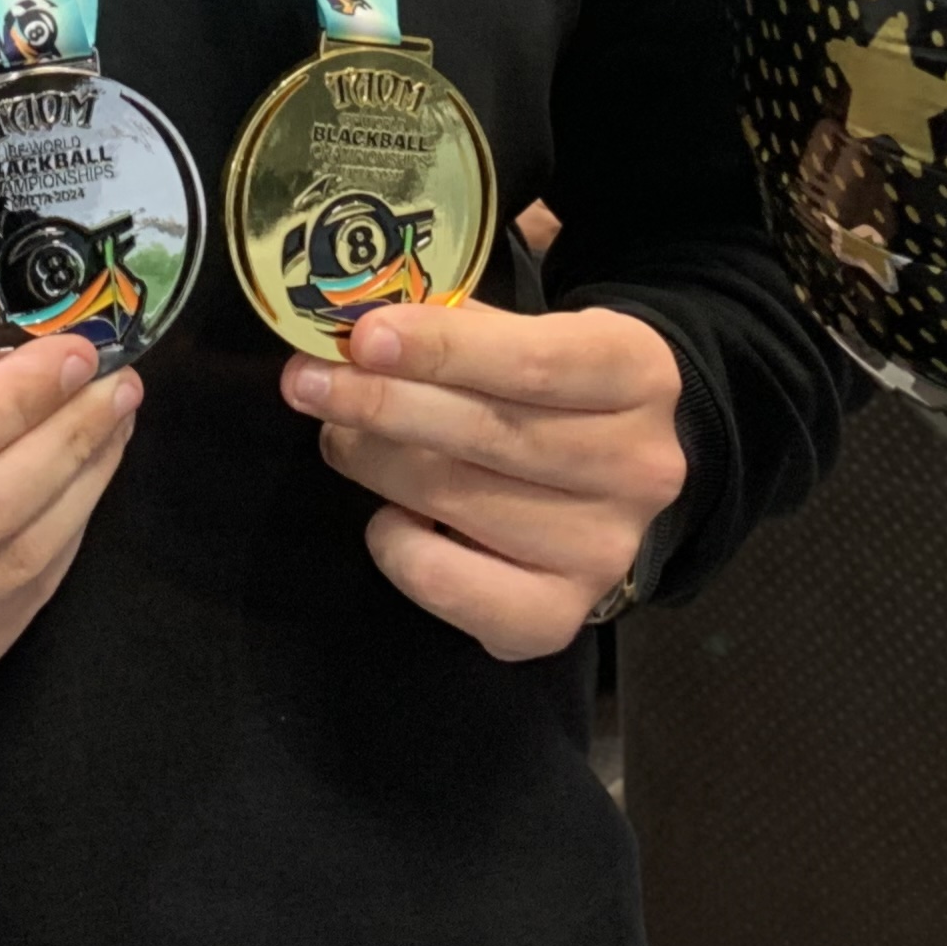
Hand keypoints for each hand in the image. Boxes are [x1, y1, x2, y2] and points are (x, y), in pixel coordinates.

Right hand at [0, 314, 141, 717]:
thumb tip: (39, 352)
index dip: (19, 400)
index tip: (80, 353)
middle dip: (67, 439)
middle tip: (117, 387)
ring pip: (11, 567)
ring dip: (81, 487)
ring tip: (110, 428)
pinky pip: (16, 610)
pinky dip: (61, 542)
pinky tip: (76, 490)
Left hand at [283, 301, 685, 661]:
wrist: (612, 471)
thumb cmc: (551, 386)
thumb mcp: (531, 332)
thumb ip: (459, 329)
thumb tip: (357, 334)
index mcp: (639, 374)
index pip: (534, 361)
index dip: (442, 349)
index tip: (363, 337)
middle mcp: (639, 468)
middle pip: (489, 434)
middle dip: (381, 405)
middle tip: (307, 383)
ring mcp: (604, 550)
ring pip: (458, 502)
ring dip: (375, 464)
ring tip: (340, 435)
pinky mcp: (560, 616)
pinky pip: (450, 584)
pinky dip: (399, 546)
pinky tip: (392, 515)